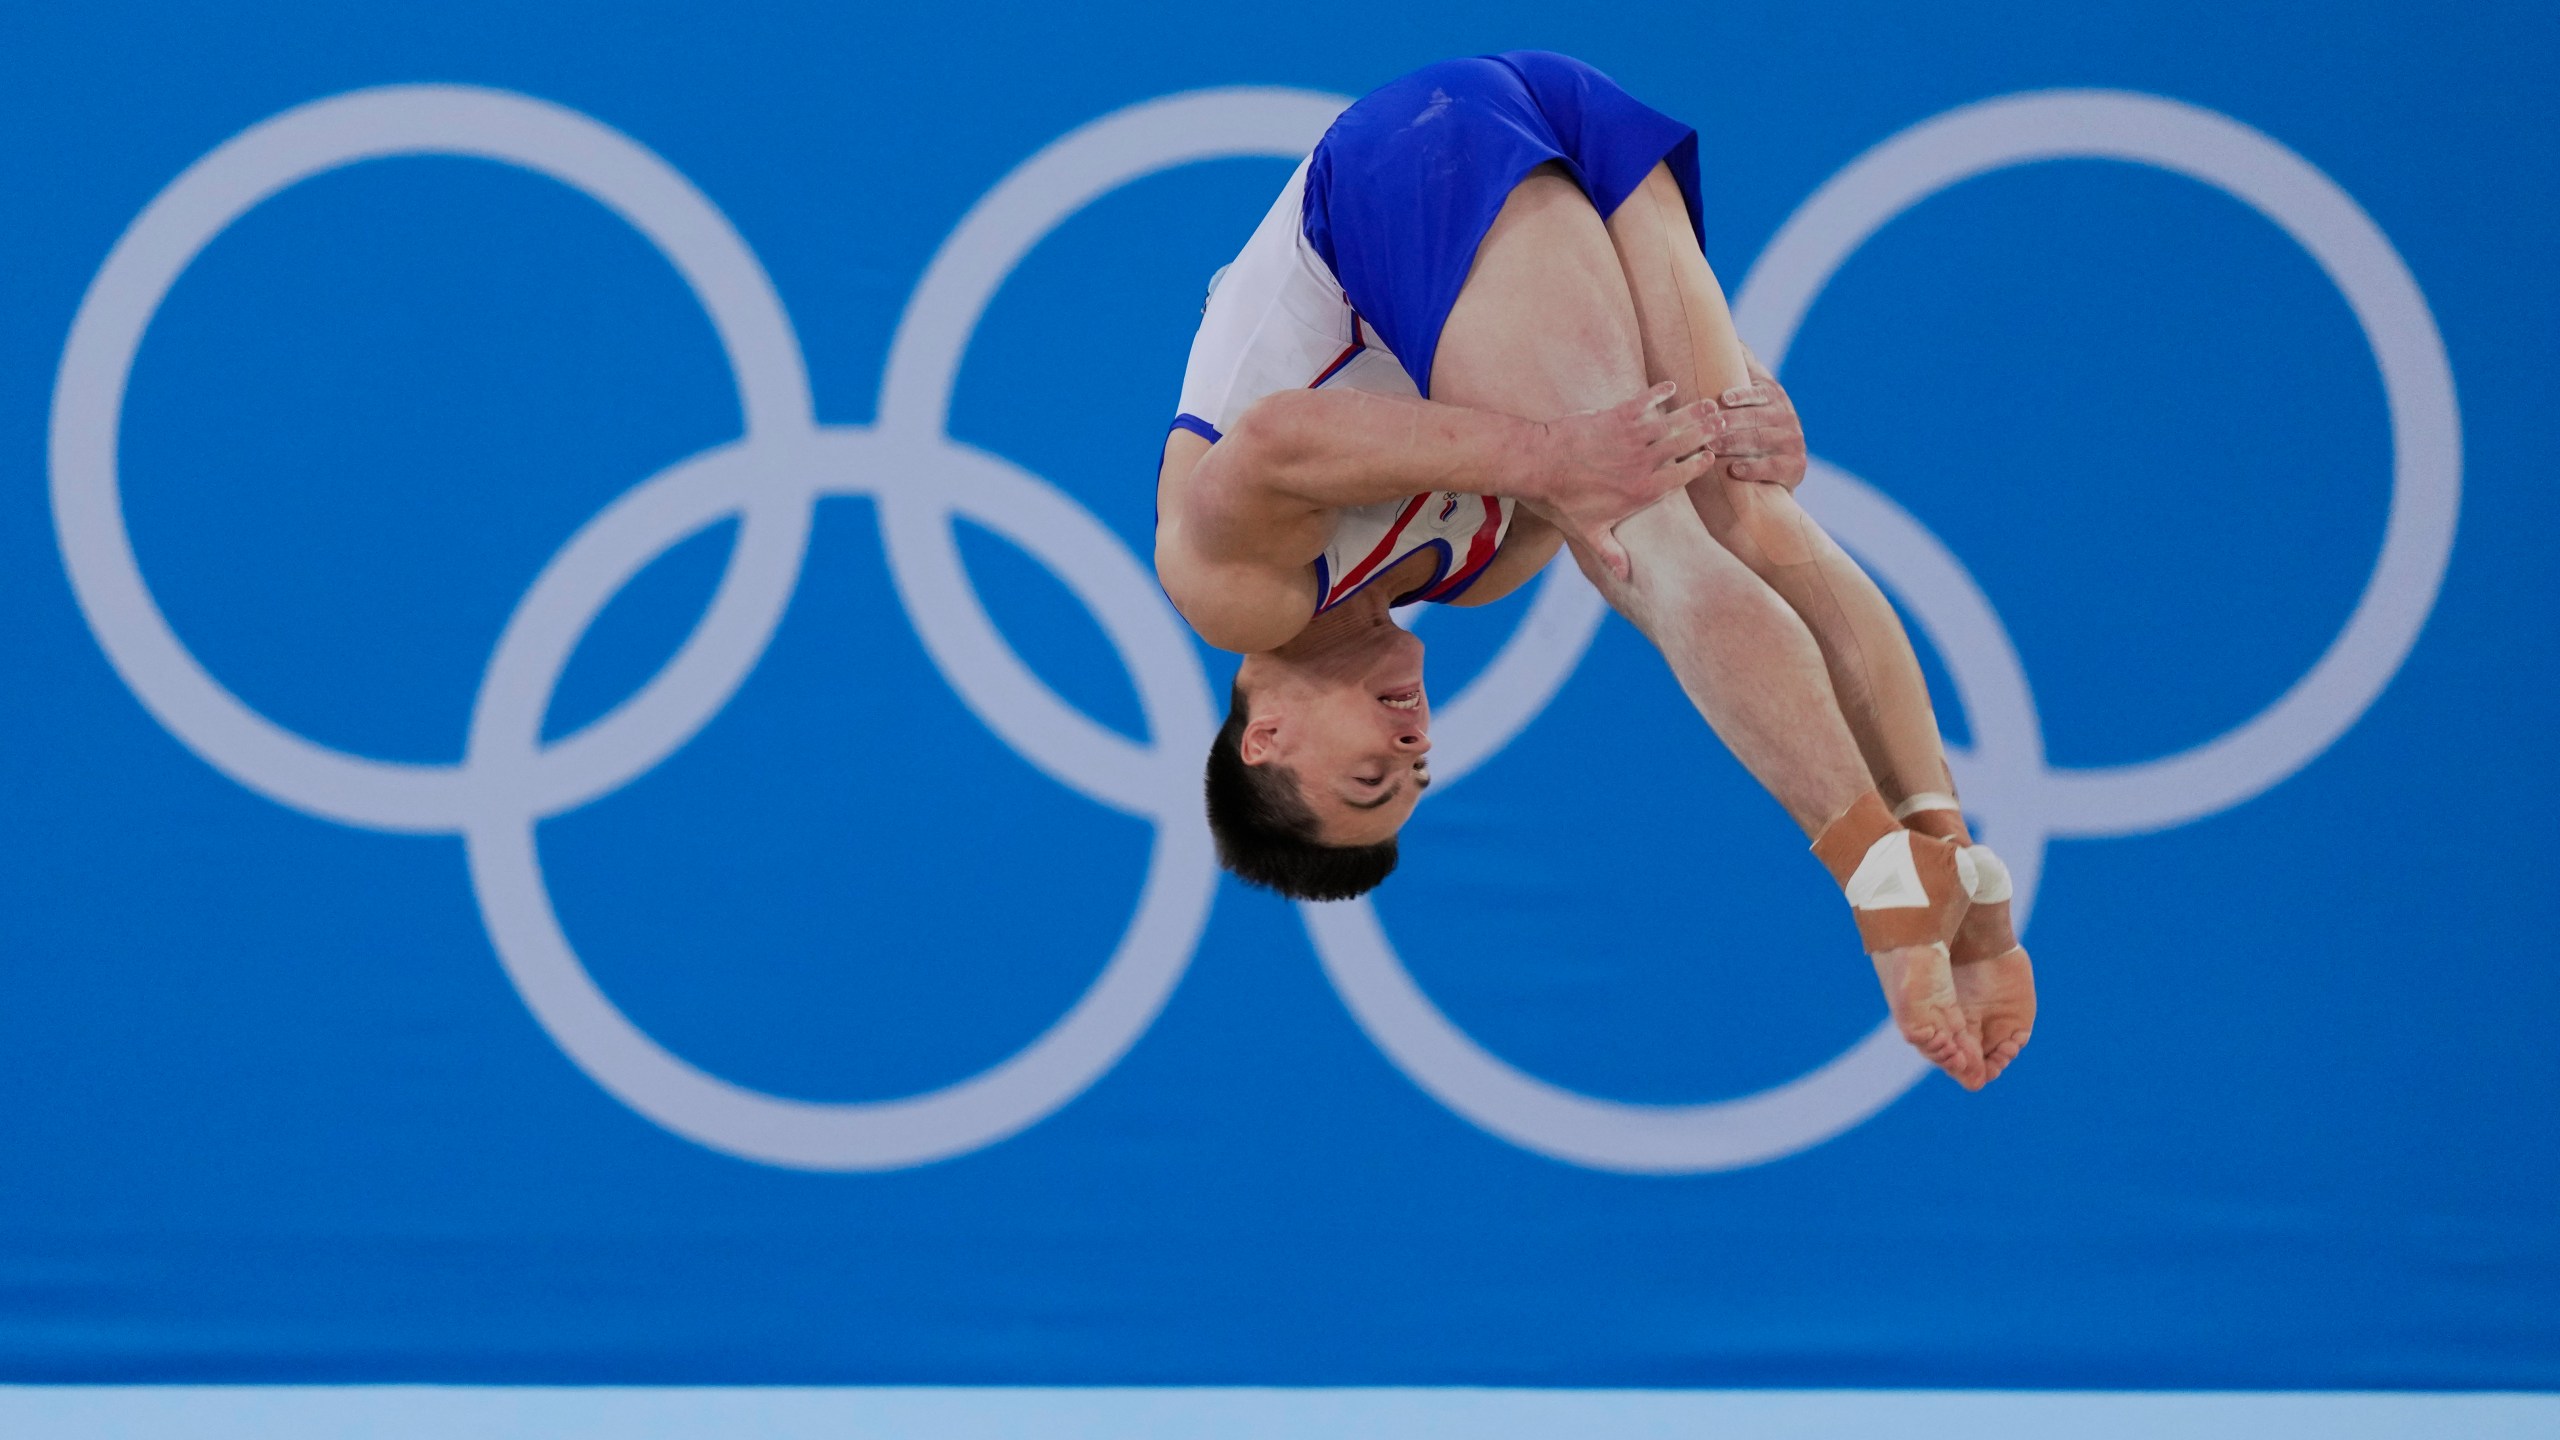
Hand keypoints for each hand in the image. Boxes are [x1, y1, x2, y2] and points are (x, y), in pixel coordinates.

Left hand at [1525, 381, 1718, 580]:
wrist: (1538, 466)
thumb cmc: (1561, 501)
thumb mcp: (1587, 531)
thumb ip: (1610, 552)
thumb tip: (1623, 577)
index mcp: (1642, 490)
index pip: (1681, 475)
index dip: (1699, 465)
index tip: (1712, 456)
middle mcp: (1642, 462)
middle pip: (1683, 444)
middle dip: (1706, 432)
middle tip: (1725, 421)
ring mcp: (1630, 437)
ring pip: (1670, 422)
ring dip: (1693, 412)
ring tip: (1711, 405)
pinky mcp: (1614, 417)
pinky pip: (1643, 402)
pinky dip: (1658, 393)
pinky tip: (1670, 386)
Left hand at [1703, 350, 1807, 488]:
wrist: (1783, 465)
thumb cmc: (1756, 425)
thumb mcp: (1754, 394)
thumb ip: (1745, 367)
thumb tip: (1731, 335)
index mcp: (1775, 396)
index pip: (1759, 392)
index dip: (1742, 395)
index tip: (1723, 399)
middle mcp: (1787, 416)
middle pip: (1756, 419)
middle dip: (1729, 424)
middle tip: (1705, 429)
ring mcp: (1793, 442)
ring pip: (1761, 442)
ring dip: (1735, 445)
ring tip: (1712, 448)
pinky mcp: (1795, 466)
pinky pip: (1773, 467)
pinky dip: (1753, 469)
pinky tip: (1734, 471)